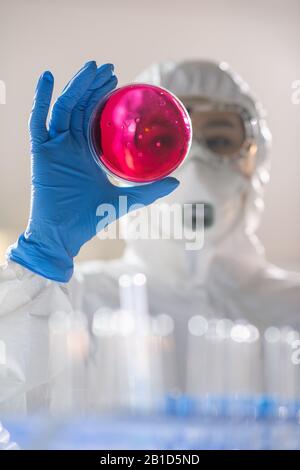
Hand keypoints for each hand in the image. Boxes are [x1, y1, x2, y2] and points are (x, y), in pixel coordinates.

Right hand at [7, 61, 178, 281]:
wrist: (64, 235)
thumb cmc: (89, 219)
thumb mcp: (124, 200)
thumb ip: (148, 190)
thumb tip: (177, 181)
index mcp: (87, 153)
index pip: (92, 117)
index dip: (101, 97)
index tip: (116, 82)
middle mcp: (70, 146)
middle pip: (79, 107)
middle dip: (92, 86)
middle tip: (108, 69)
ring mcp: (54, 147)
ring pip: (64, 108)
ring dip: (76, 86)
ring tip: (92, 68)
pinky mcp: (41, 153)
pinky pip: (38, 121)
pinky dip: (42, 99)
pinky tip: (49, 78)